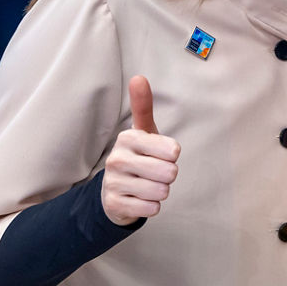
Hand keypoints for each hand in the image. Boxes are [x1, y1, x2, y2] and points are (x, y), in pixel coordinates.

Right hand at [102, 76, 180, 225]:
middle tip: (154, 172)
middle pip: (169, 173)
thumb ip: (143, 107)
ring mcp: (114, 183)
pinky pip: (151, 208)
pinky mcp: (115, 204)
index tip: (160, 154)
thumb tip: (138, 77)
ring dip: (160, 191)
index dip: (172, 156)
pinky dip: (152, 206)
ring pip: (161, 191)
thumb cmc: (137, 156)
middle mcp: (117, 159)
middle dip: (168, 175)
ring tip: (147, 185)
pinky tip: (140, 198)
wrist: (114, 191)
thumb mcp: (143, 132)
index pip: (173, 151)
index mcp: (128, 138)